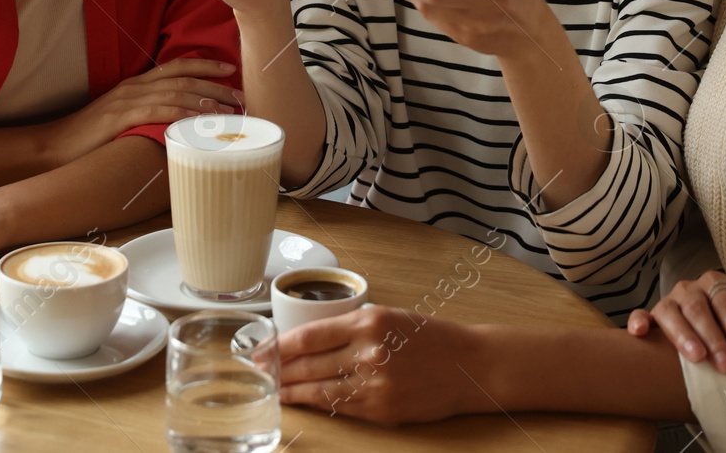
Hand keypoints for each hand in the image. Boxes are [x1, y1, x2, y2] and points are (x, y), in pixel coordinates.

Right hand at [47, 58, 241, 165]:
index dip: (205, 64)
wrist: (55, 146)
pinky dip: (180, 113)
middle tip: (241, 96)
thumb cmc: (91, 138)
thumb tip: (180, 124)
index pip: (177, 66)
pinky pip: (157, 111)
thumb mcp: (124, 119)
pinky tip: (197, 120)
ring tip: (227, 109)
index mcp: (137, 84)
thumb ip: (149, 114)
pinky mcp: (120, 117)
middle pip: (184, 78)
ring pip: (175, 92)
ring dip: (205, 99)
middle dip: (215, 85)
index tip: (230, 68)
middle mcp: (135, 86)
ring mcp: (127, 100)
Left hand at [278, 306, 483, 424]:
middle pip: (308, 363)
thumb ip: (351, 326)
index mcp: (369, 322)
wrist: (469, 365)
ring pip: (318, 388)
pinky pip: (338, 406)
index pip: (309, 335)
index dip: (279, 346)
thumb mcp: (390, 316)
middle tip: (256, 370)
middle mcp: (369, 352)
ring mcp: (375, 383)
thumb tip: (308, 339)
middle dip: (277, 368)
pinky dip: (315, 403)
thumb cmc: (430, 337)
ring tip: (271, 387)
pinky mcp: (381, 408)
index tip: (260, 349)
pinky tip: (300, 400)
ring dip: (290, 389)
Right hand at [626, 270, 725, 373]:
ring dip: (682, 335)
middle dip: (713, 337)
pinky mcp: (653, 317)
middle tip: (725, 365)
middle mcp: (690, 289)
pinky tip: (641, 333)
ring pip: (669, 312)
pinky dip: (639, 321)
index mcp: (716, 283)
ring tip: (696, 357)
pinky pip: (642, 314)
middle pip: (698, 308)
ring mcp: (670, 302)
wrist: (716, 324)